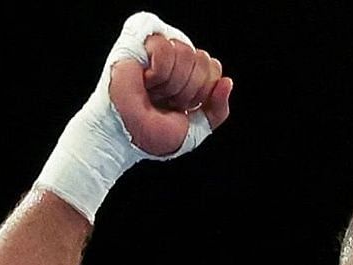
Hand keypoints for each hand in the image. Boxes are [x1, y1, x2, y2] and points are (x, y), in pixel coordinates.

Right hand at [107, 31, 231, 156]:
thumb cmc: (151, 134)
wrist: (125, 137)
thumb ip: (218, 110)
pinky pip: (165, 48)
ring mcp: (158, 48)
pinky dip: (157, 72)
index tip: (180, 108)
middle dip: (186, 90)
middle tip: (164, 101)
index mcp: (188, 74)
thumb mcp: (196, 129)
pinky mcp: (140, 41)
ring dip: (170, 84)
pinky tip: (145, 80)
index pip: (213, 68)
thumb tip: (227, 82)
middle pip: (203, 60)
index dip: (201, 93)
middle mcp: (175, 58)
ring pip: (186, 52)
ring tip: (153, 92)